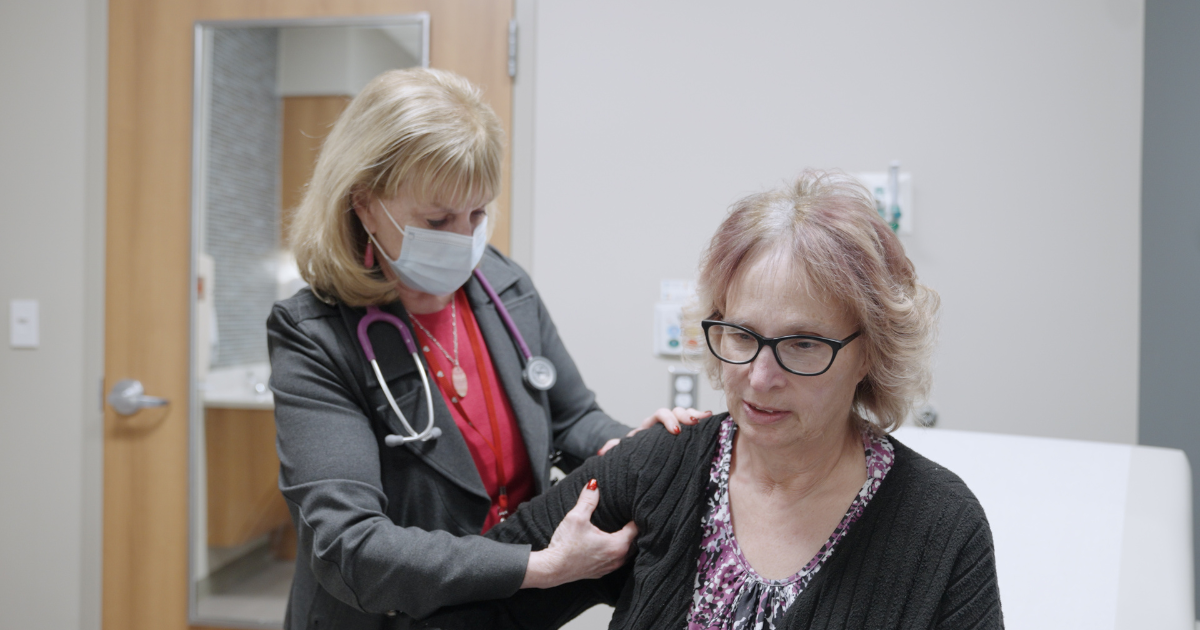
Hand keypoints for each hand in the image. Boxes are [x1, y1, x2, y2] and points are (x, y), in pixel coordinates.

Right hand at [520, 480, 636, 588]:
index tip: (634, 508)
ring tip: (621, 529)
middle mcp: (617, 559)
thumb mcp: (577, 518)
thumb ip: (588, 500)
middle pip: (635, 542)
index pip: (636, 529)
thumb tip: (594, 485)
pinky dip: (615, 552)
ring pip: (626, 553)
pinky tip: (607, 544)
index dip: (636, 517)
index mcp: (617, 545)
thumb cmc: (565, 546)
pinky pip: (615, 561)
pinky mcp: (600, 572)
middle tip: (628, 517)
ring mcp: (609, 568)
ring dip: (625, 542)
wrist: (552, 569)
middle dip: (633, 530)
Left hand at [597, 408, 712, 455]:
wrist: (636, 455)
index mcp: (649, 426)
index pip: (659, 415)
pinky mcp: (683, 435)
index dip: (667, 419)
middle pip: (676, 411)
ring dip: (696, 415)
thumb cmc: (632, 453)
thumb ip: (615, 449)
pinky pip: (694, 425)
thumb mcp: (624, 451)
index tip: (675, 430)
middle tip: (693, 421)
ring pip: (687, 415)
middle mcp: (662, 424)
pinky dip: (703, 421)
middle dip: (685, 414)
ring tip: (707, 418)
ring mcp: (674, 428)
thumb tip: (603, 451)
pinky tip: (713, 420)